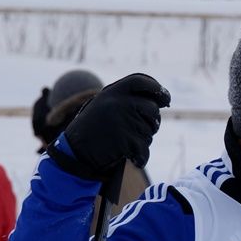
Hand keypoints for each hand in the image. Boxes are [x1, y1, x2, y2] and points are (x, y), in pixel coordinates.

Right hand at [47, 73, 169, 180]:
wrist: (74, 152)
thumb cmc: (93, 129)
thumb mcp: (104, 106)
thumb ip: (126, 99)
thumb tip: (160, 100)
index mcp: (112, 91)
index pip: (141, 80)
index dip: (157, 88)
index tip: (165, 98)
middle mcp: (118, 102)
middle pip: (152, 109)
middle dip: (153, 121)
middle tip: (144, 129)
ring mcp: (123, 120)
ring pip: (150, 131)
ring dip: (143, 140)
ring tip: (124, 143)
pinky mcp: (126, 140)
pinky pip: (144, 149)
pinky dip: (141, 158)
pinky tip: (134, 159)